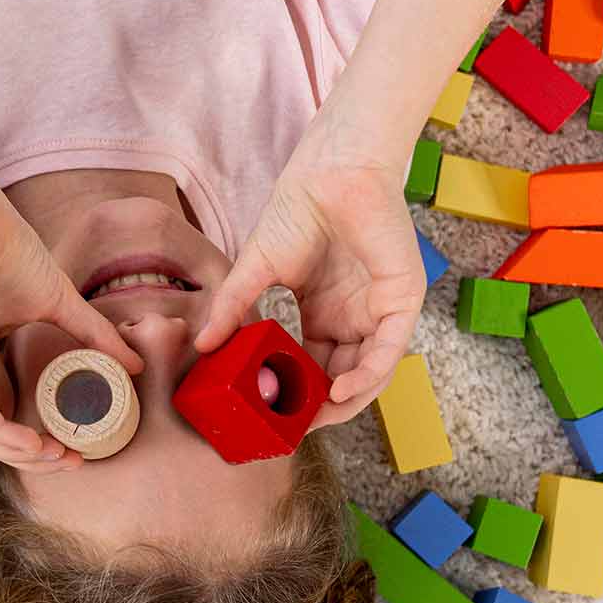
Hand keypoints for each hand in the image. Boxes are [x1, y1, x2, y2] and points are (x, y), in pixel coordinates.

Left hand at [0, 194, 144, 469]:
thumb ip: (91, 335)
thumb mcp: (58, 302)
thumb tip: (135, 362)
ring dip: (13, 454)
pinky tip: (33, 440)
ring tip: (54, 454)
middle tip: (68, 460)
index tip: (70, 447)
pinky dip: (1, 434)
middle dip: (25, 458)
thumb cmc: (7, 248)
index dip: (27, 442)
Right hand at [194, 118, 422, 428]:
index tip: (271, 417)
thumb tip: (201, 346)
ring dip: (344, 402)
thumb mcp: (255, 271)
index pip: (311, 368)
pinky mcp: (401, 301)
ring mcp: (379, 313)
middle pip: (341, 378)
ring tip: (315, 418)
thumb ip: (232, 309)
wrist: (329, 174)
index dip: (294, 395)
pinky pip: (388, 351)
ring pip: (368, 373)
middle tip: (292, 428)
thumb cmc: (297, 212)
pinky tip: (340, 393)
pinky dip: (367, 377)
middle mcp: (353, 320)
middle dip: (319, 408)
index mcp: (322, 316)